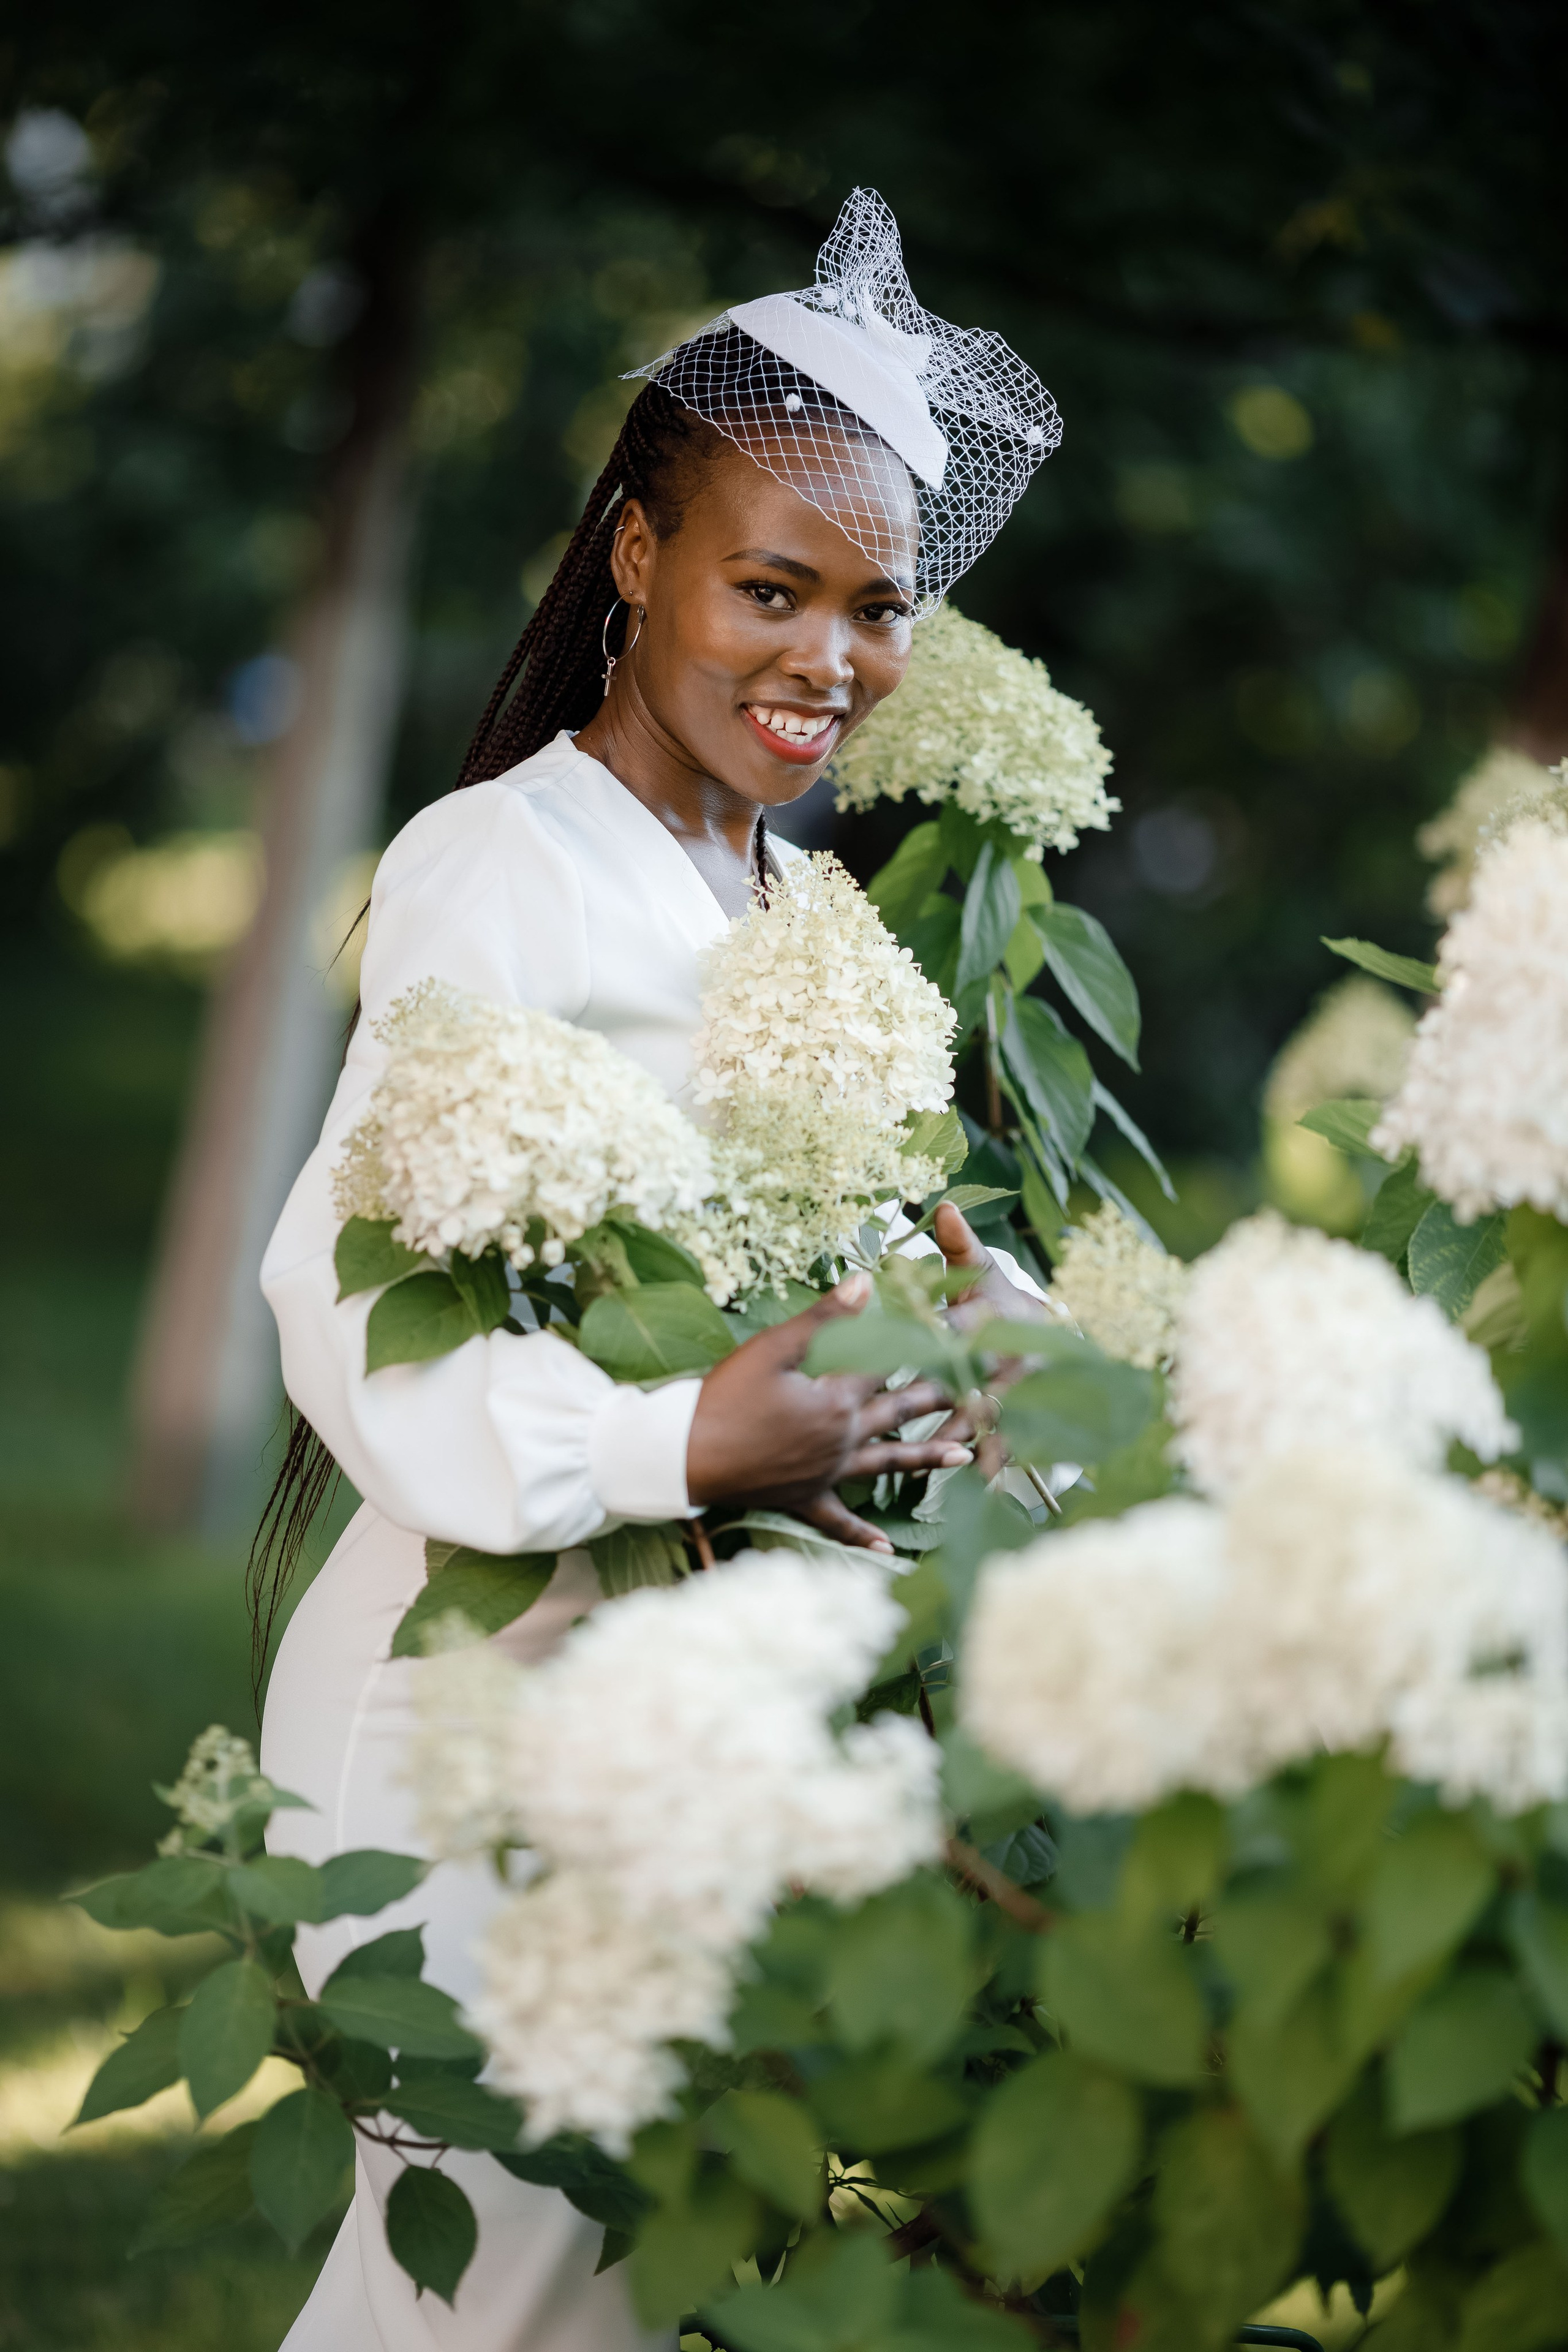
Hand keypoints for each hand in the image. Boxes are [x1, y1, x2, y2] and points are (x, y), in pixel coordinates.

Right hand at [686, 1273, 971, 1552]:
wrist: (685, 1456)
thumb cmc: (724, 1398)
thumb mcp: (772, 1349)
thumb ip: (823, 1319)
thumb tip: (867, 1283)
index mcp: (836, 1397)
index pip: (889, 1361)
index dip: (923, 1340)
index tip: (958, 1328)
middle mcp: (842, 1437)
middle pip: (899, 1410)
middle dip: (942, 1394)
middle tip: (982, 1386)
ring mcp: (826, 1471)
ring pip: (887, 1462)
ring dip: (927, 1457)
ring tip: (967, 1454)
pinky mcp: (803, 1498)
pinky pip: (838, 1521)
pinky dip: (862, 1535)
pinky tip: (886, 1548)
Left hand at [927, 1204, 1056, 1458]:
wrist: (1050, 1335)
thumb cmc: (998, 1301)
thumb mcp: (982, 1271)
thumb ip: (959, 1246)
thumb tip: (944, 1207)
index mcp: (989, 1322)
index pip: (957, 1330)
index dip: (934, 1338)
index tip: (905, 1348)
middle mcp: (1006, 1360)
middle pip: (974, 1384)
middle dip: (949, 1404)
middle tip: (918, 1424)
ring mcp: (1017, 1394)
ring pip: (990, 1421)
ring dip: (970, 1443)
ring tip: (942, 1469)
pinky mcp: (1021, 1421)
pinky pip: (1007, 1446)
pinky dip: (995, 1467)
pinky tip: (978, 1493)